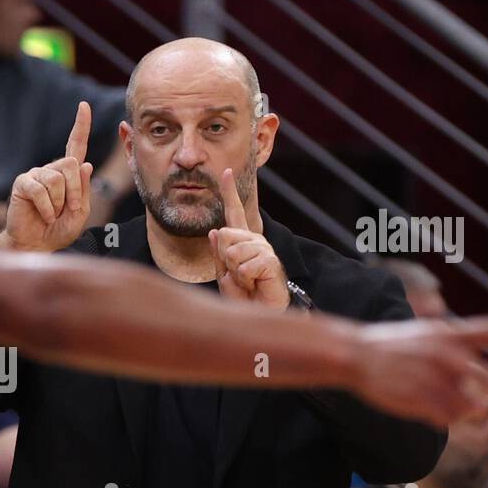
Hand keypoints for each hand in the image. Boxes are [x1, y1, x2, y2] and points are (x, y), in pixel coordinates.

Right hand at [0, 101, 94, 252]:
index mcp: (67, 175)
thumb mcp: (80, 213)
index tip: (84, 106)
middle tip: (68, 210)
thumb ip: (84, 191)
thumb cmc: (57, 230)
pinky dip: (46, 208)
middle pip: (71, 165)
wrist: (36, 245)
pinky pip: (40, 190)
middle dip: (74, 191)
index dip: (81, 126)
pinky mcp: (22, 184)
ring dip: (59, 203)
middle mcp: (51, 170)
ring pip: (57, 179)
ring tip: (52, 215)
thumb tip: (84, 164)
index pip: (76, 146)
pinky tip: (43, 215)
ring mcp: (36, 175)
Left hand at [208, 168, 287, 307]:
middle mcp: (254, 241)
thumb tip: (216, 231)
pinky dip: (245, 280)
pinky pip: (246, 266)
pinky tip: (255, 284)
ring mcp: (263, 250)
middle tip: (237, 276)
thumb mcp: (224, 276)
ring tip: (247, 282)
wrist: (260, 315)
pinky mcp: (271, 262)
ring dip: (235, 273)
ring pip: (233, 252)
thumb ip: (219, 255)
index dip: (229, 193)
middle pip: (225, 235)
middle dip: (224, 259)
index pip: (234, 213)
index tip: (226, 172)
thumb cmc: (243, 299)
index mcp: (241, 242)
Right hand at [350, 316, 487, 426]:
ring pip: (472, 406)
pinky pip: (449, 419)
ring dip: (468, 410)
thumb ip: (461, 358)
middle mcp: (447, 356)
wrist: (354, 355)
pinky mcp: (422, 401)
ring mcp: (435, 380)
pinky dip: (443, 417)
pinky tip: (422, 402)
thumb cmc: (393, 346)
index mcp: (449, 334)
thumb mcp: (428, 336)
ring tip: (440, 396)